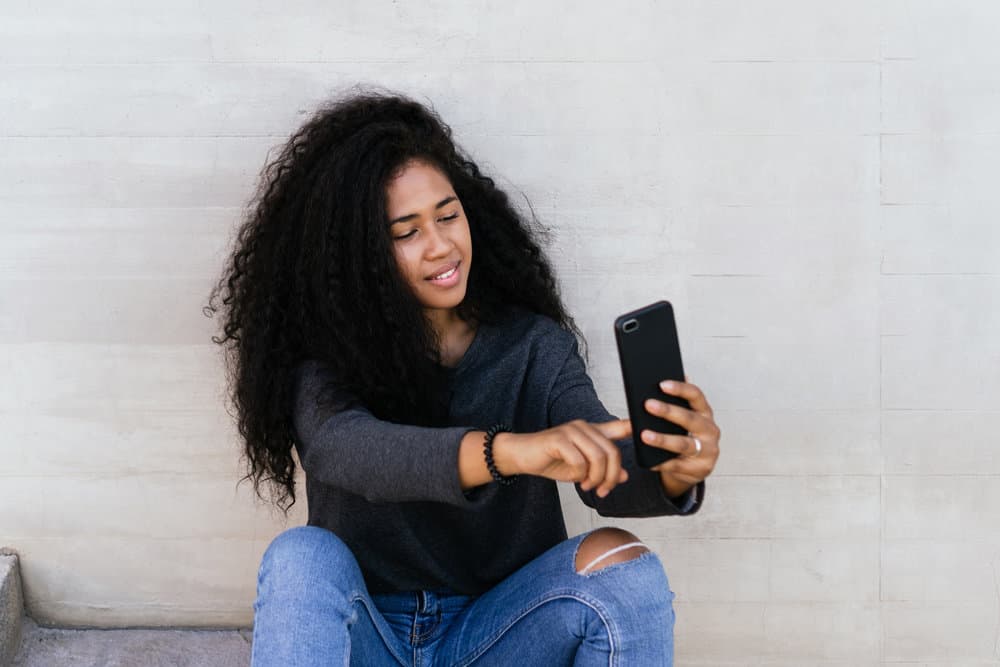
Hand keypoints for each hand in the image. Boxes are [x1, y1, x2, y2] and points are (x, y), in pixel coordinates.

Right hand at [499, 420, 631, 497]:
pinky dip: (581, 475)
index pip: (620, 426)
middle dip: (611, 476)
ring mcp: (572, 431)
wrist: (522, 456)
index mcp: (592, 432)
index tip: (650, 431)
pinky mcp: (559, 439)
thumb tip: (625, 476)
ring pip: (598, 457)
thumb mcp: (582, 469)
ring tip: (590, 487)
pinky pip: (580, 461)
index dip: (636, 427)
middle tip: (603, 490)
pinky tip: (577, 481)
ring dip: (597, 478)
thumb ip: (603, 470)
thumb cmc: (552, 460)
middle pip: (612, 452)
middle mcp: (585, 427)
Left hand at [640, 378, 720, 495]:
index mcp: (705, 412)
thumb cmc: (683, 435)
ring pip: (683, 444)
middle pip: (689, 418)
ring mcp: (708, 450)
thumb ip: (670, 406)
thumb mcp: (680, 420)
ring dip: (663, 439)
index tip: (662, 384)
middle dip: (668, 411)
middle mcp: (710, 430)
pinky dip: (660, 463)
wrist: (693, 467)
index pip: (696, 395)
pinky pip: (676, 465)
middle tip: (648, 405)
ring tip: (644, 435)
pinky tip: (647, 460)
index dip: (680, 388)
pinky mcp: (700, 469)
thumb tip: (645, 390)